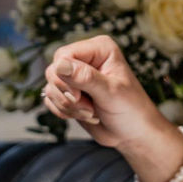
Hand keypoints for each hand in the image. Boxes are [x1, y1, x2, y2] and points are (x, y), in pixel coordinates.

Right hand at [44, 35, 169, 149]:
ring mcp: (76, 76)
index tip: (79, 95)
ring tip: (91, 111)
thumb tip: (60, 64)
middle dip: (67, 94)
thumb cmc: (131, 108)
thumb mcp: (110, 91)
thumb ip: (85, 77)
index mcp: (100, 48)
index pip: (64, 55)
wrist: (132, 132)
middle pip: (53, 70)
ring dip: (68, 105)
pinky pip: (50, 99)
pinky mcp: (69, 92)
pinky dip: (64, 111)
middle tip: (88, 106)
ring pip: (51, 87)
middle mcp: (86, 58)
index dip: (65, 77)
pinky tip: (84, 114)